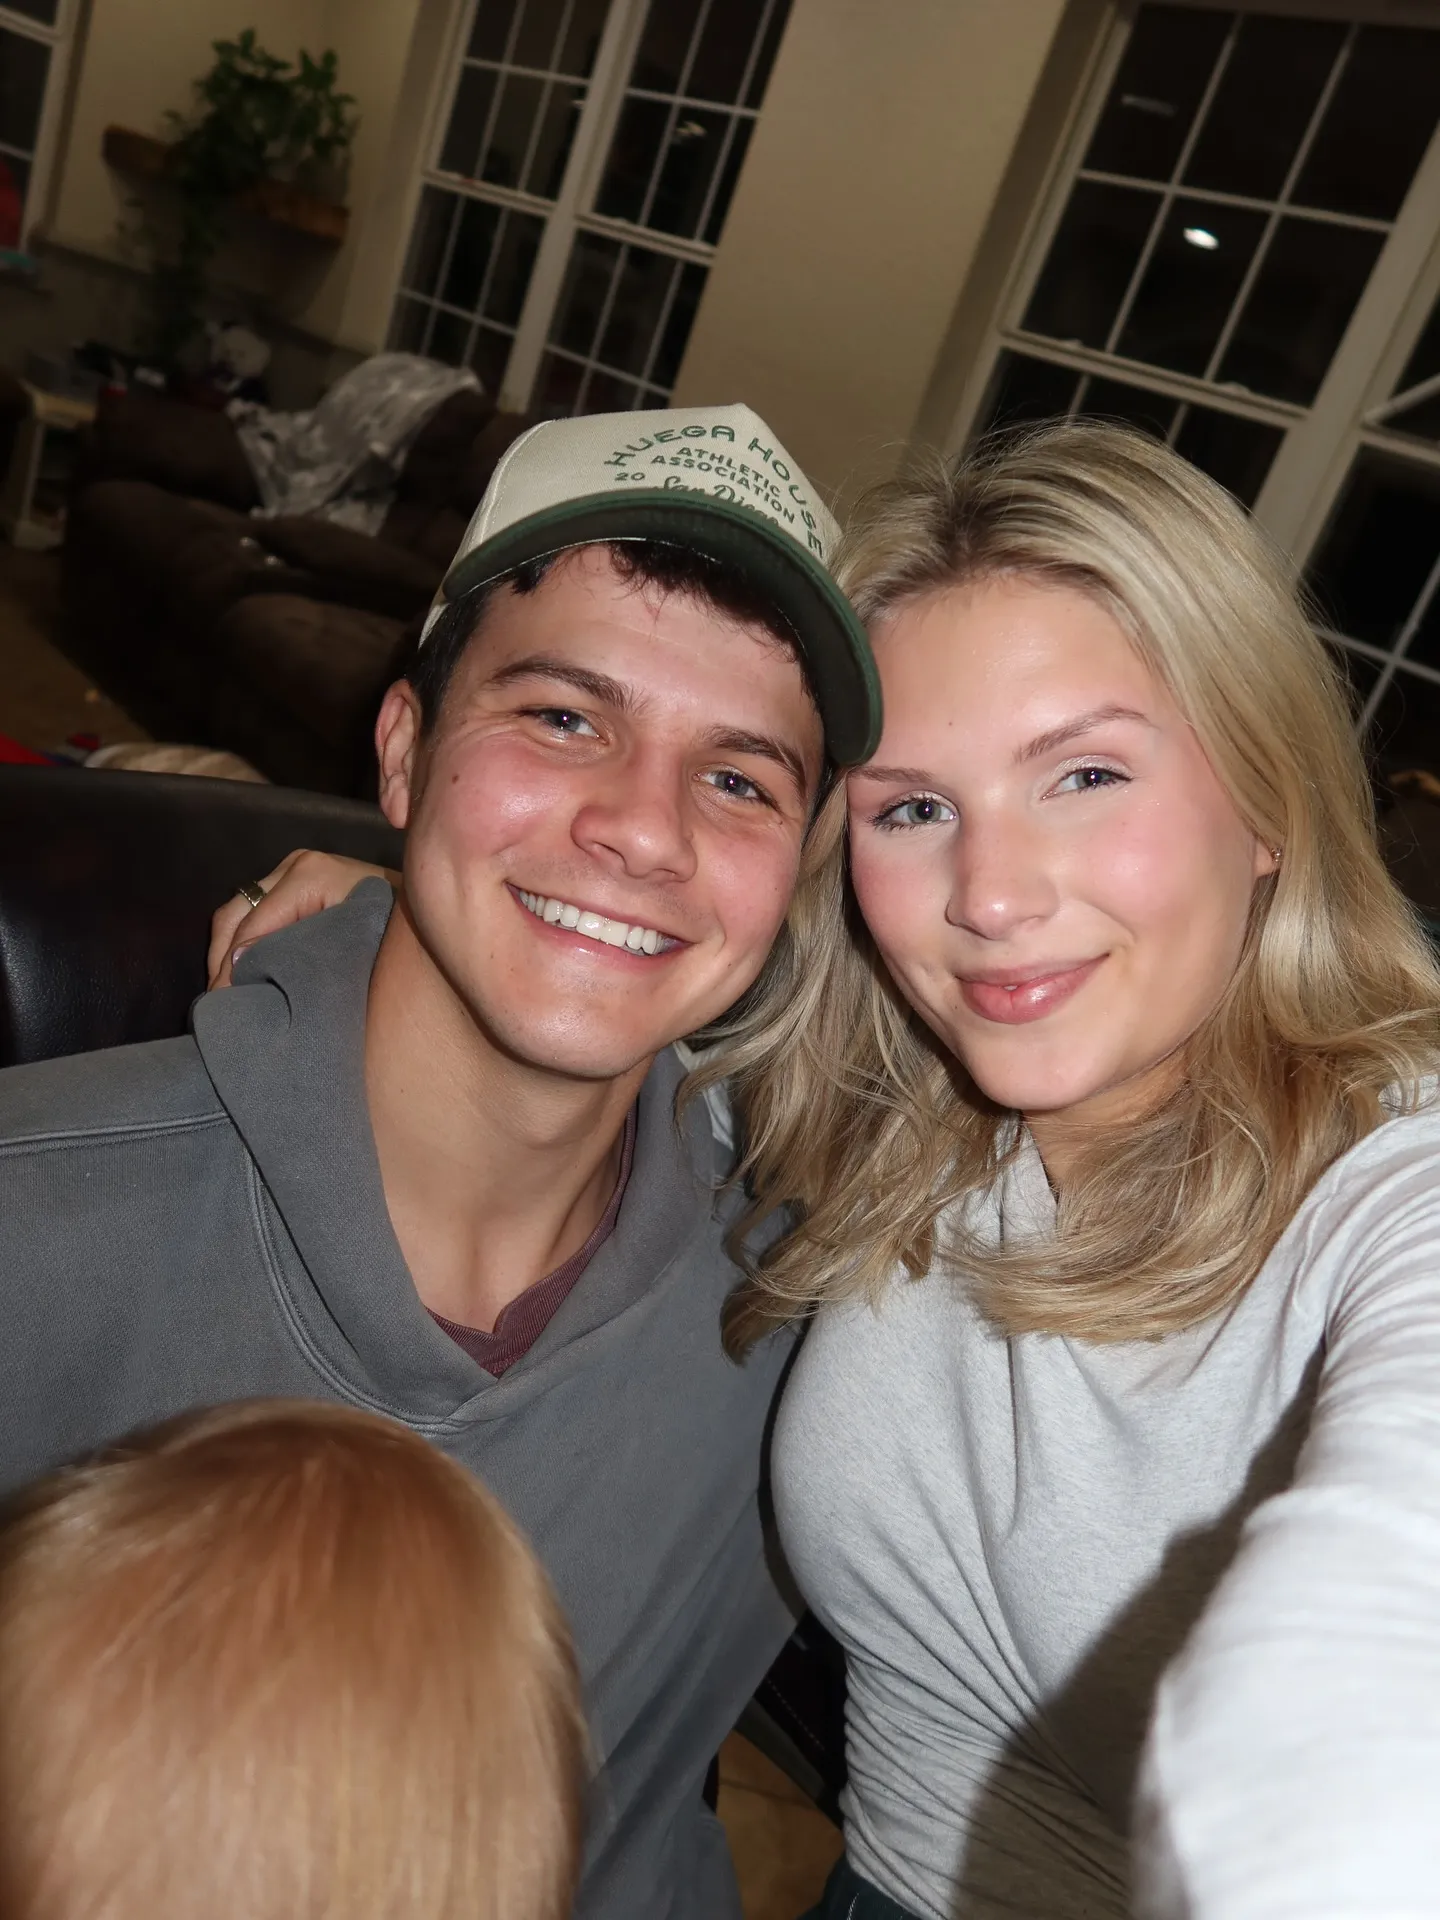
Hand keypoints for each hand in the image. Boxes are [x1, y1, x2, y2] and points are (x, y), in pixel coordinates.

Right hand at [207, 850, 399, 988]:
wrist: (432, 919)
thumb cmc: (400, 937)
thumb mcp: (351, 947)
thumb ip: (299, 955)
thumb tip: (240, 966)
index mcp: (310, 874)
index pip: (251, 926)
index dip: (232, 968)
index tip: (224, 1005)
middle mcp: (298, 864)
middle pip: (235, 914)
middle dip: (221, 961)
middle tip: (218, 1005)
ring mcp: (294, 869)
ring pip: (238, 912)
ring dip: (228, 953)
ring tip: (227, 994)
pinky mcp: (296, 881)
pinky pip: (254, 911)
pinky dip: (243, 942)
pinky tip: (242, 975)